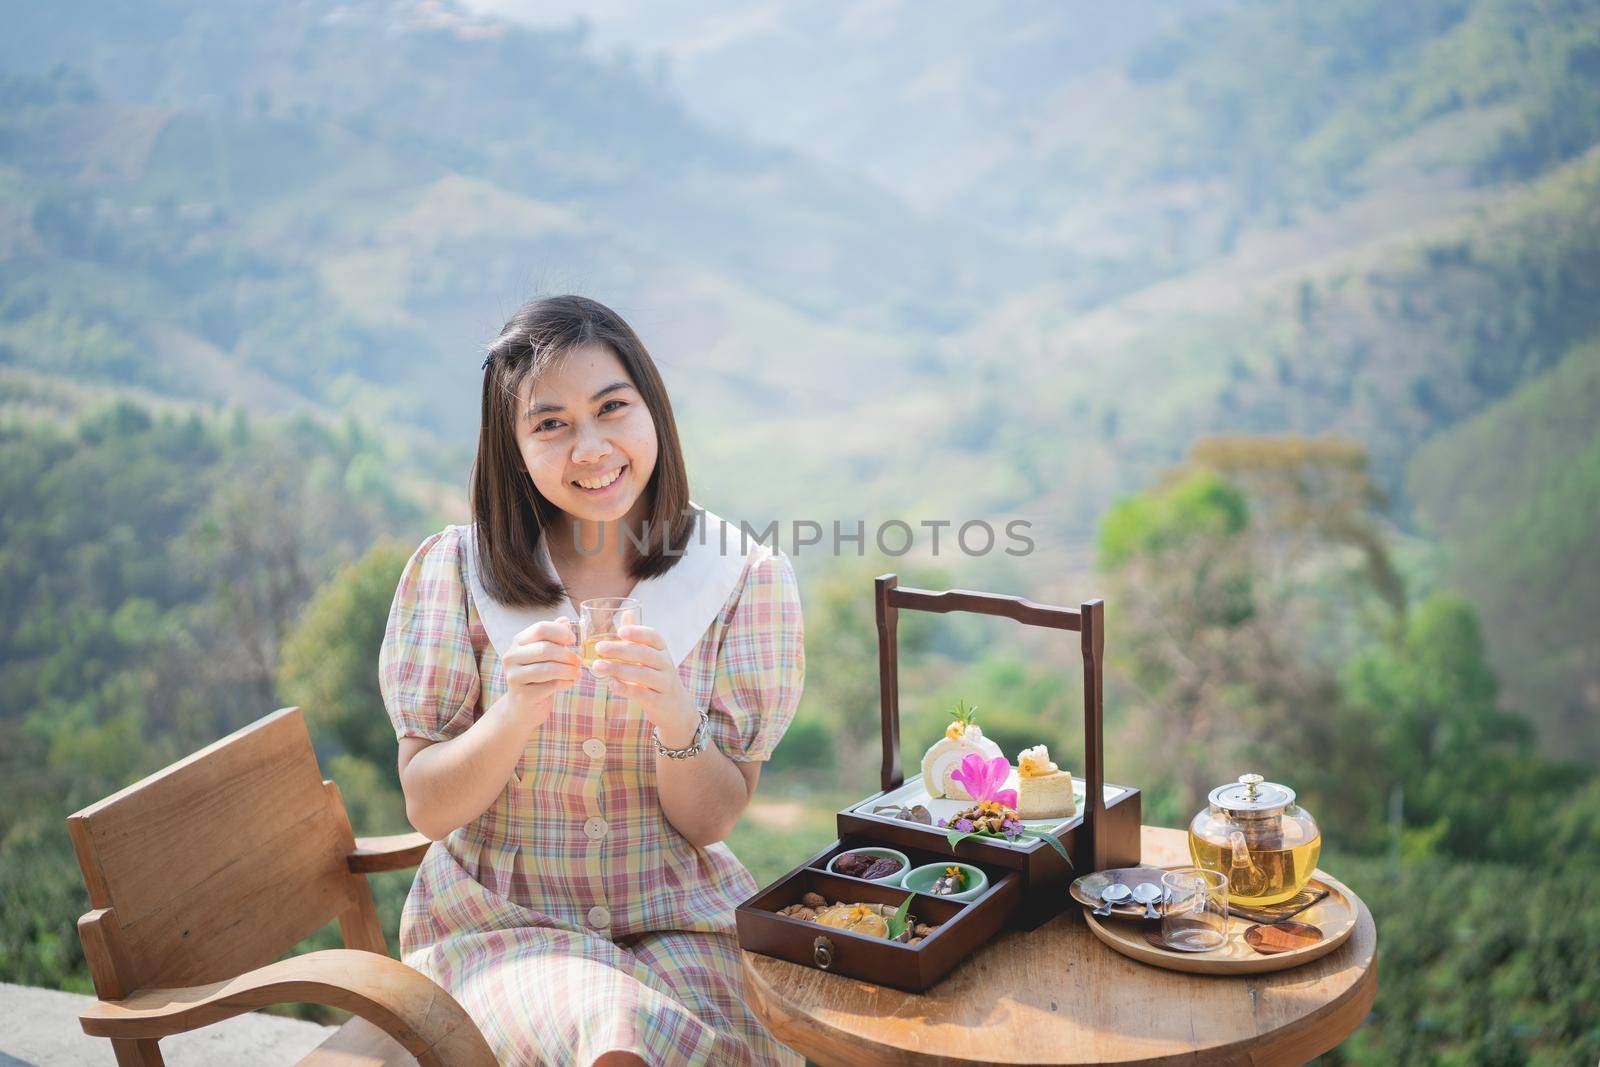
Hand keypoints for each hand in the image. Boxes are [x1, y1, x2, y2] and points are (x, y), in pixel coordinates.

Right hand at [502, 616, 580, 729]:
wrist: (523, 707)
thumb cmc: (537, 677)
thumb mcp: (544, 654)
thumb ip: (553, 636)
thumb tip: (565, 620)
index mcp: (518, 642)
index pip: (540, 629)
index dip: (561, 632)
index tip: (573, 640)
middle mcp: (511, 657)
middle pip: (545, 649)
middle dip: (567, 655)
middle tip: (578, 661)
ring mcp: (514, 677)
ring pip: (548, 669)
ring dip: (569, 670)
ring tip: (577, 673)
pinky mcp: (522, 695)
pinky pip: (550, 686)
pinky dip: (566, 683)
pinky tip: (569, 683)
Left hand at [591, 624, 699, 744]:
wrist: (675, 708)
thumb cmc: (657, 676)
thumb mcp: (651, 656)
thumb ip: (637, 637)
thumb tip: (626, 611)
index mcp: (663, 651)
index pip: (654, 637)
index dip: (638, 632)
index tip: (620, 630)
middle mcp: (666, 665)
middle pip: (645, 654)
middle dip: (621, 650)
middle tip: (599, 647)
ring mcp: (664, 684)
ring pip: (643, 674)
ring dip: (619, 669)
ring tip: (598, 666)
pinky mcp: (659, 702)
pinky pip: (642, 694)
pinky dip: (626, 688)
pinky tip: (611, 684)